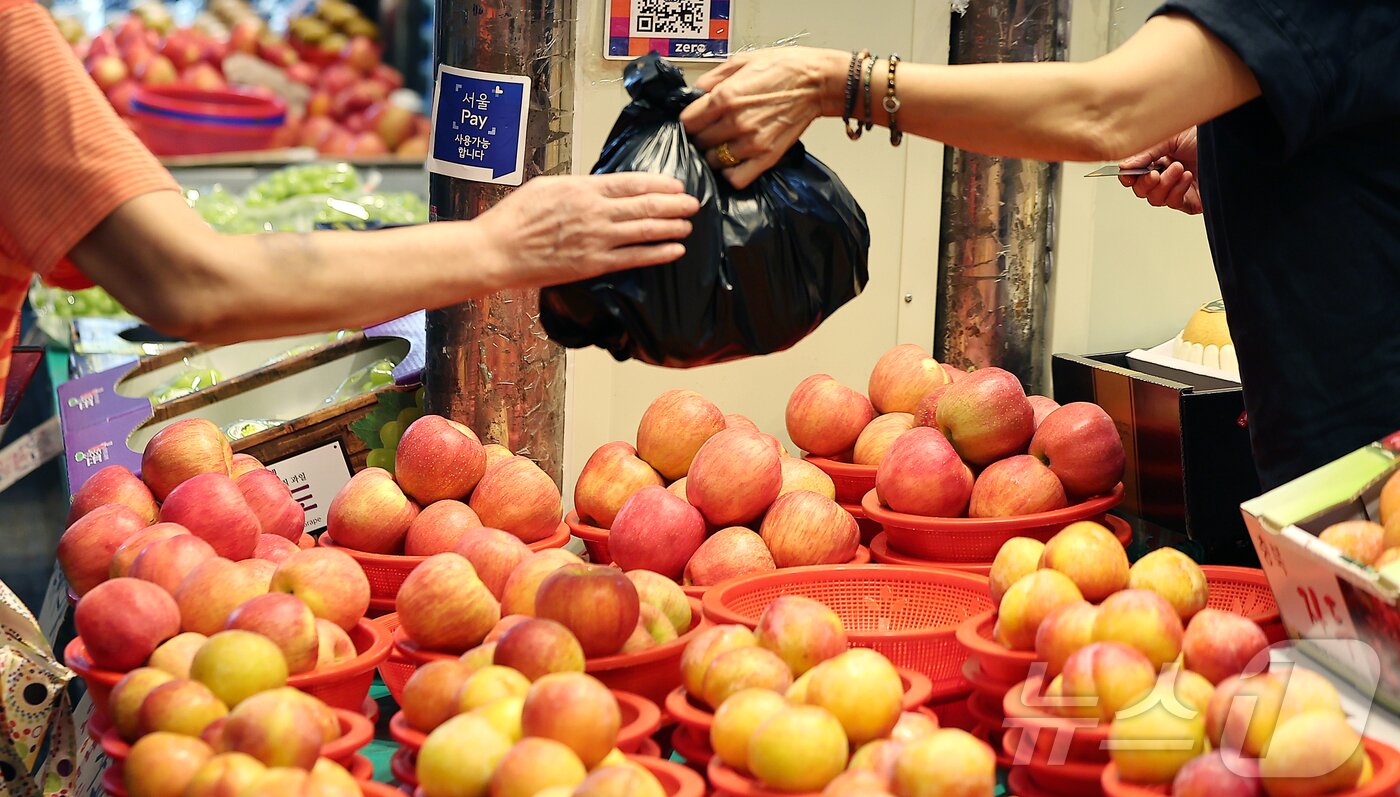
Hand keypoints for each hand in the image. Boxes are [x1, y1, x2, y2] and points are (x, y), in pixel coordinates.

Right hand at [476, 173, 697, 286]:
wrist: (497, 251)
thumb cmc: (516, 217)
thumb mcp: (547, 187)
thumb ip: (578, 186)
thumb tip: (600, 186)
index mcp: (583, 188)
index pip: (631, 183)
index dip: (659, 184)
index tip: (676, 184)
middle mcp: (595, 212)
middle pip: (645, 206)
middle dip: (674, 204)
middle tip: (693, 203)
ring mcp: (596, 240)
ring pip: (644, 231)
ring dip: (672, 226)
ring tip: (689, 224)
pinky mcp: (593, 264)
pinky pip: (634, 258)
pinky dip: (658, 253)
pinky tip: (675, 249)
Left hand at [680, 47, 846, 188]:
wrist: (816, 82)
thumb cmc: (783, 68)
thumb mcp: (742, 60)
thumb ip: (713, 77)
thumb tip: (695, 92)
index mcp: (725, 97)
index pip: (688, 122)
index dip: (689, 121)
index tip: (695, 120)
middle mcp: (735, 123)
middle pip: (700, 142)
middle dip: (701, 137)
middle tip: (710, 131)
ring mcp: (751, 143)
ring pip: (714, 161)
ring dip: (714, 155)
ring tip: (723, 145)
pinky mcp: (766, 157)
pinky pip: (737, 178)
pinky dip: (731, 174)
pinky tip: (734, 162)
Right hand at [1118, 127, 1201, 214]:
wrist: (1230, 142)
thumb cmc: (1205, 135)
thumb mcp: (1168, 138)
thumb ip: (1145, 154)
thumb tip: (1123, 167)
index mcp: (1158, 158)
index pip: (1134, 174)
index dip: (1128, 176)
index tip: (1128, 173)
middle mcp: (1167, 174)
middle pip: (1142, 190)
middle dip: (1145, 183)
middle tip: (1153, 173)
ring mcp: (1179, 188)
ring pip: (1156, 199)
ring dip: (1164, 185)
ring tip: (1177, 168)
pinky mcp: (1193, 200)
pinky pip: (1175, 203)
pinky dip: (1177, 191)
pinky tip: (1186, 177)